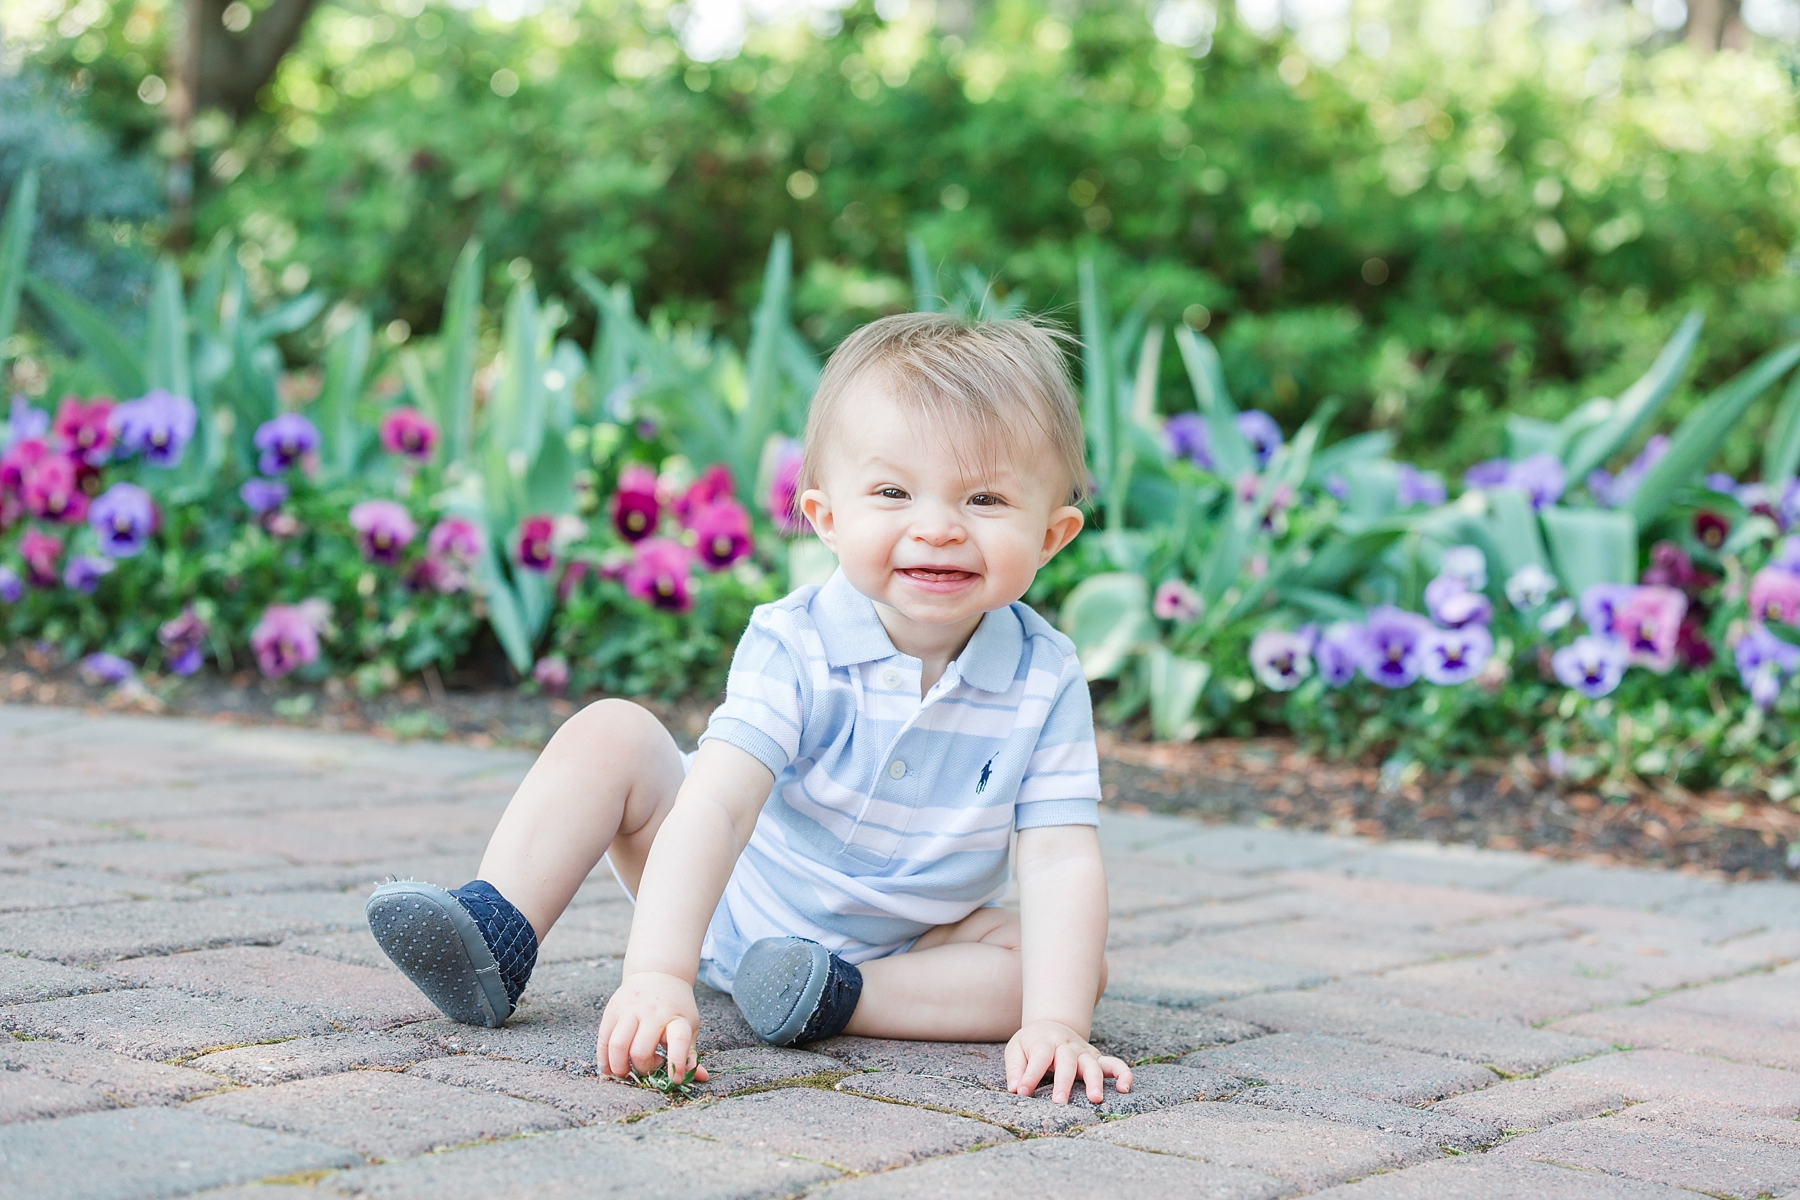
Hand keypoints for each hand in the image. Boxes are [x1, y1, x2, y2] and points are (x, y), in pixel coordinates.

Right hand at [597, 971, 709, 1081]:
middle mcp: (653, 1012)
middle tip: (649, 1068)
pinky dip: (604, 1060)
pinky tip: (611, 1067)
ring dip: (619, 1067)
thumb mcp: (689, 1026)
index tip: (674, 1081)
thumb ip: (690, 1054)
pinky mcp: (612, 1010)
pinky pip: (603, 1040)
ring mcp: (630, 1010)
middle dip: (642, 1069)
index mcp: (677, 1018)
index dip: (676, 1063)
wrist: (657, 974)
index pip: (679, 1041)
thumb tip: (701, 1077)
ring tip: (627, 1071)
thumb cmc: (675, 1007)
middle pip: (640, 1050)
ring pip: (617, 1046)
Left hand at [1005, 1019, 1131, 1103]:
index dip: (1030, 1075)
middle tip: (1060, 1102)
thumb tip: (1015, 1088)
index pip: (1038, 1058)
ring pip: (1092, 1064)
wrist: (1052, 1025)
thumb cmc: (1031, 1044)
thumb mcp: (1016, 1049)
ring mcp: (1084, 1052)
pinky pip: (1115, 1064)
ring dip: (1094, 1081)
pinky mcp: (1097, 1059)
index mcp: (1044, 1042)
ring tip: (1095, 1099)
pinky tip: (1125, 1088)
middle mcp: (1066, 1046)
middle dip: (1064, 1082)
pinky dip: (1123, 1074)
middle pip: (1067, 1062)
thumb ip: (1015, 1068)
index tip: (1022, 1092)